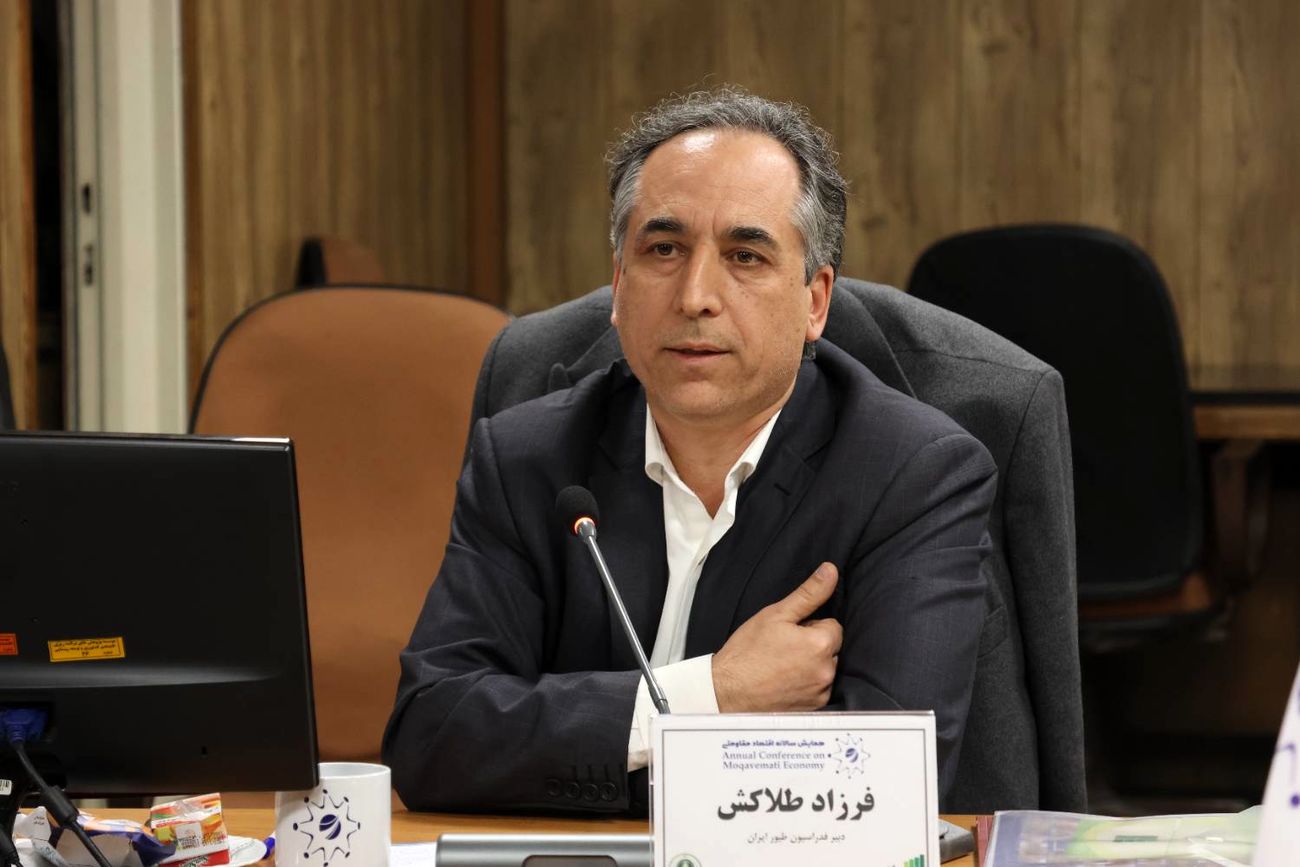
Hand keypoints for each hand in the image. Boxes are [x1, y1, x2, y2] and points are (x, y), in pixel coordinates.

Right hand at [711, 562, 841, 712]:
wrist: (727, 692)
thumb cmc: (747, 652)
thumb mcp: (775, 614)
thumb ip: (808, 593)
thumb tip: (830, 571)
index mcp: (820, 644)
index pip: (832, 625)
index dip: (810, 625)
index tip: (789, 633)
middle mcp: (826, 671)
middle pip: (830, 648)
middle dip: (813, 645)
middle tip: (783, 648)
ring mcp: (820, 693)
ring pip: (824, 669)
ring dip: (811, 665)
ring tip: (781, 666)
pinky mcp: (813, 708)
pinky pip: (818, 689)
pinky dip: (806, 685)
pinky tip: (783, 682)